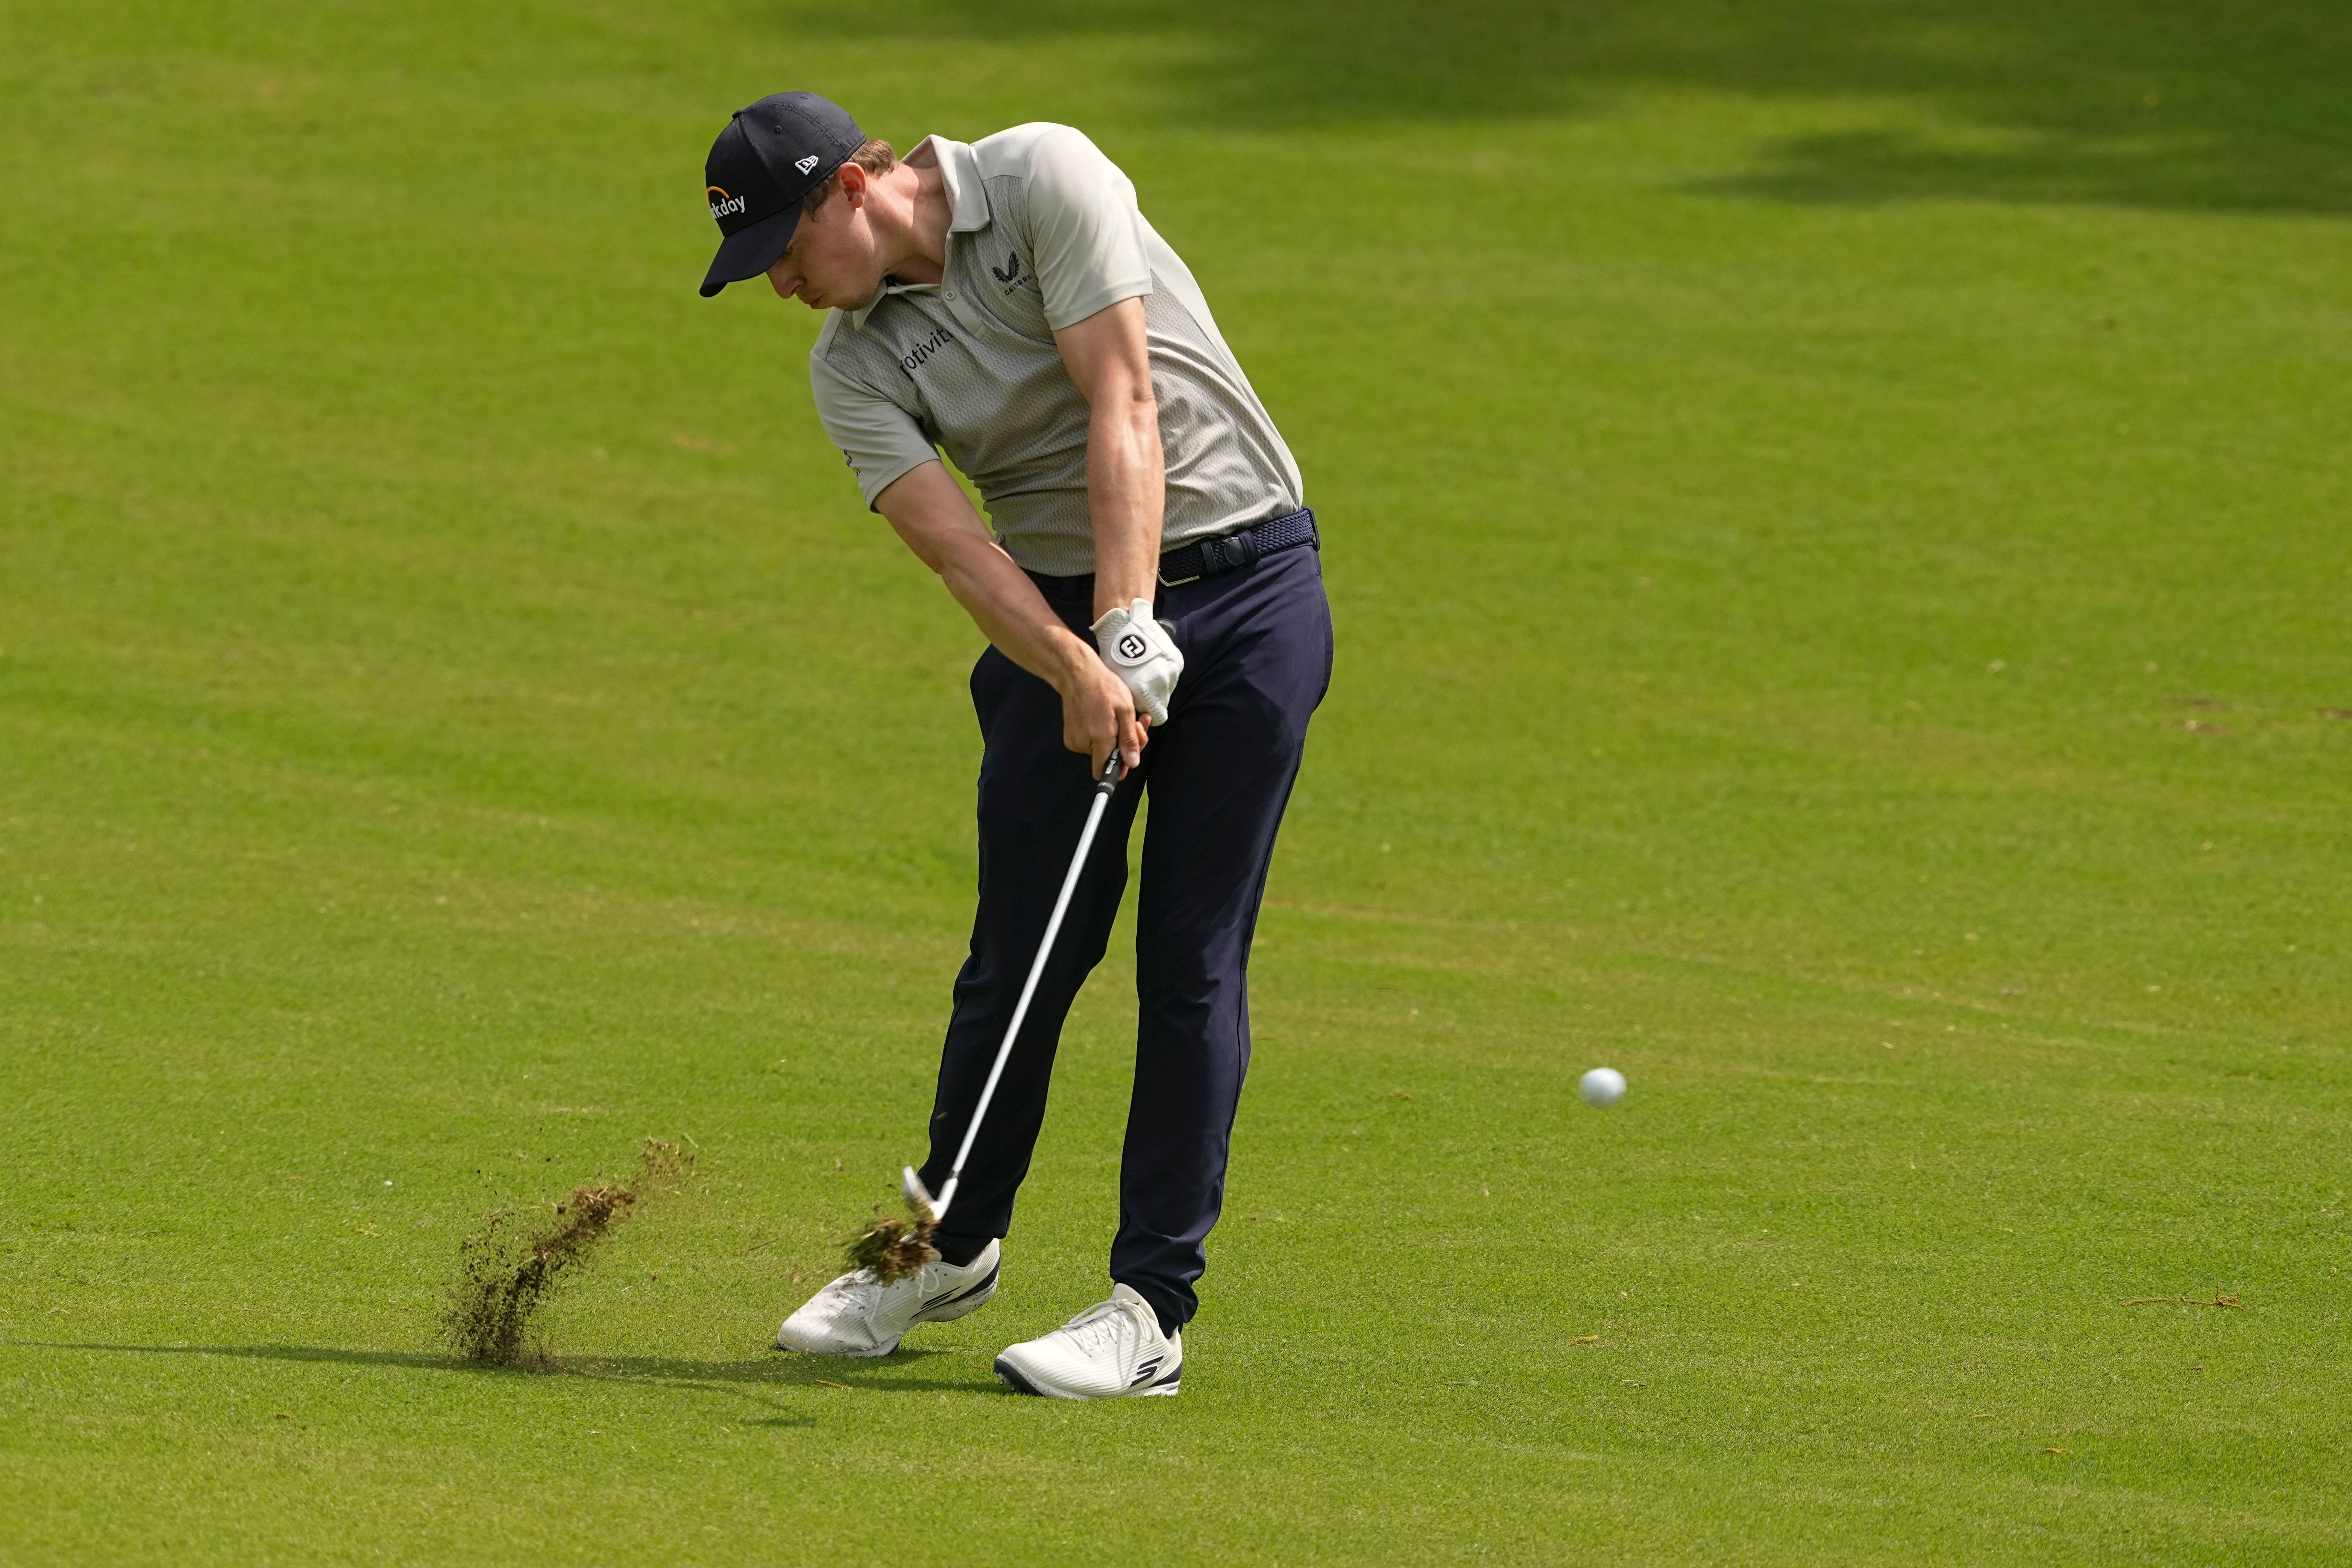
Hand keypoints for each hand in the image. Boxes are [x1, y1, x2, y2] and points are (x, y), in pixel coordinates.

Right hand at [1055, 638, 1147, 777]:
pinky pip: (1091, 741)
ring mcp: (1074, 740)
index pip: (1105, 772)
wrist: (1077, 673)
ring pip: (1101, 749)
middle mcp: (1083, 744)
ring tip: (1123, 716)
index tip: (1130, 751)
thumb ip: (1129, 739)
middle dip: (1124, 744)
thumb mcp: (1125, 710)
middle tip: (1136, 724)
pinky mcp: (1071, 735)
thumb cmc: (1103, 687)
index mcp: (1098, 739)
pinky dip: (1103, 733)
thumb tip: (1132, 763)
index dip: (1121, 766)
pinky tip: (1109, 717)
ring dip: (1115, 736)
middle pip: (1107, 758)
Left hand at [1090, 599, 1184, 725]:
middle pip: (1163, 702)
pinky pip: (1172, 675)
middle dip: (1154, 700)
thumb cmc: (1115, 656)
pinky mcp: (1177, 660)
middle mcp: (1162, 683)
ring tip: (1147, 673)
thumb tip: (1137, 712)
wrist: (1125, 626)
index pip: (1157, 717)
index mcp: (1145, 691)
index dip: (1149, 715)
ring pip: (1168, 688)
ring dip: (1159, 686)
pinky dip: (1164, 673)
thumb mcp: (1118, 684)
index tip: (1143, 711)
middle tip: (1142, 688)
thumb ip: (1131, 701)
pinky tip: (1153, 665)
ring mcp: (1171, 671)